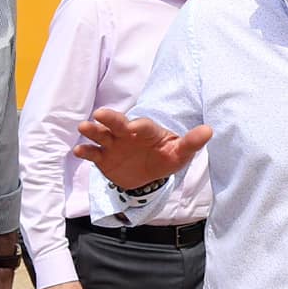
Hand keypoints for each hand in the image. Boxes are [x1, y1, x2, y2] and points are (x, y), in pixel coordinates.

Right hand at [73, 107, 211, 190]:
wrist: (150, 174)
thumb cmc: (166, 157)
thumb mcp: (180, 153)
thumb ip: (192, 142)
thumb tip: (209, 130)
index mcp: (147, 131)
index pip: (143, 125)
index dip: (138, 125)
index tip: (133, 126)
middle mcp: (127, 134)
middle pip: (118, 124)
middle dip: (110, 119)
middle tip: (99, 114)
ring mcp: (114, 145)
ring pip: (102, 135)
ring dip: (93, 132)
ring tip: (83, 128)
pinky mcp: (104, 158)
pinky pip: (94, 154)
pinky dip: (86, 152)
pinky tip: (78, 151)